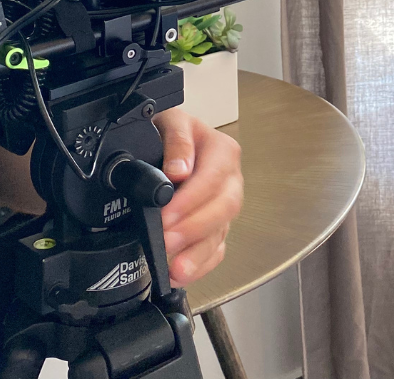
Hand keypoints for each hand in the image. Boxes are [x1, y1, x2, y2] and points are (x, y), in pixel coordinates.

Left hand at [154, 108, 242, 287]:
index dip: (192, 199)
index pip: (214, 176)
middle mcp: (228, 179)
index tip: (166, 214)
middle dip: (195, 228)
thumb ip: (177, 139)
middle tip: (167, 240)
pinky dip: (200, 264)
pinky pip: (216, 250)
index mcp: (221, 150)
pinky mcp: (215, 227)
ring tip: (176, 268)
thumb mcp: (171, 121)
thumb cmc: (169, 131)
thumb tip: (178, 169)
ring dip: (199, 253)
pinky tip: (180, 273)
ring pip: (221, 232)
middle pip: (225, 207)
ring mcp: (223, 205)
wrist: (165, 143)